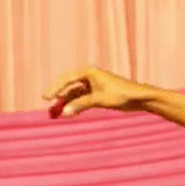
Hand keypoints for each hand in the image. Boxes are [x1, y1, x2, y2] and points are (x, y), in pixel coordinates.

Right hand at [42, 66, 157, 116]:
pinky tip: (70, 113)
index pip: (66, 79)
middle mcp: (88, 76)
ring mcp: (92, 84)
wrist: (138, 97)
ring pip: (74, 94)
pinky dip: (75, 105)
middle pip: (68, 86)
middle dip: (58, 98)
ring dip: (67, 103)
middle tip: (49, 108)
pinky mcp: (96, 92)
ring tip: (57, 114)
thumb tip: (65, 112)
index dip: (54, 89)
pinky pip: (81, 98)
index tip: (45, 98)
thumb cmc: (121, 94)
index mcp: (88, 71)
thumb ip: (80, 105)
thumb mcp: (99, 100)